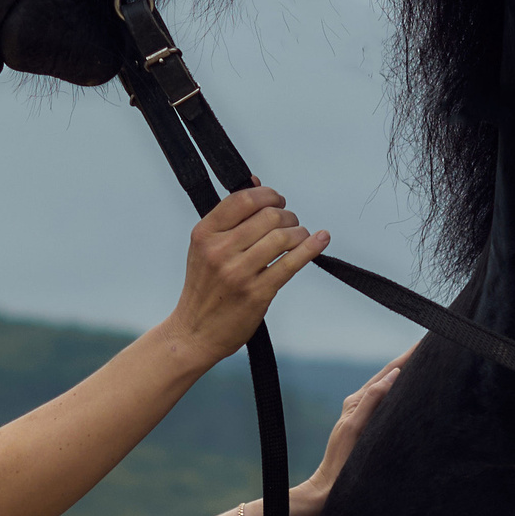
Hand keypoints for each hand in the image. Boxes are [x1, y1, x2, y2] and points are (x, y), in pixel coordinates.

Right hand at [162, 184, 328, 366]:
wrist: (194, 332)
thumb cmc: (204, 288)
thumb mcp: (204, 247)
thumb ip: (229, 218)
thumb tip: (256, 183)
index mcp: (204, 234)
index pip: (243, 199)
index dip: (268, 195)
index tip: (278, 200)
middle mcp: (219, 251)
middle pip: (268, 216)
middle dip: (287, 215)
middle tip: (290, 222)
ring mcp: (239, 273)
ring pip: (283, 237)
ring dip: (299, 232)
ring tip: (299, 237)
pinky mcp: (257, 293)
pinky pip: (291, 264)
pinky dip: (311, 248)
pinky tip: (320, 240)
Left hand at [287, 341, 416, 515]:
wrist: (329, 490)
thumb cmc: (341, 462)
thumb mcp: (354, 428)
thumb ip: (371, 401)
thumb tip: (392, 375)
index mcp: (357, 401)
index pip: (387, 373)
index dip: (406, 357)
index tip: (424, 342)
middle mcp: (361, 405)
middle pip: (390, 377)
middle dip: (409, 361)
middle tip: (432, 347)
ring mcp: (365, 417)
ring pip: (390, 390)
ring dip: (407, 375)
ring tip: (428, 363)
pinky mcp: (370, 429)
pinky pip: (389, 406)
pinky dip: (402, 394)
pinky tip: (414, 394)